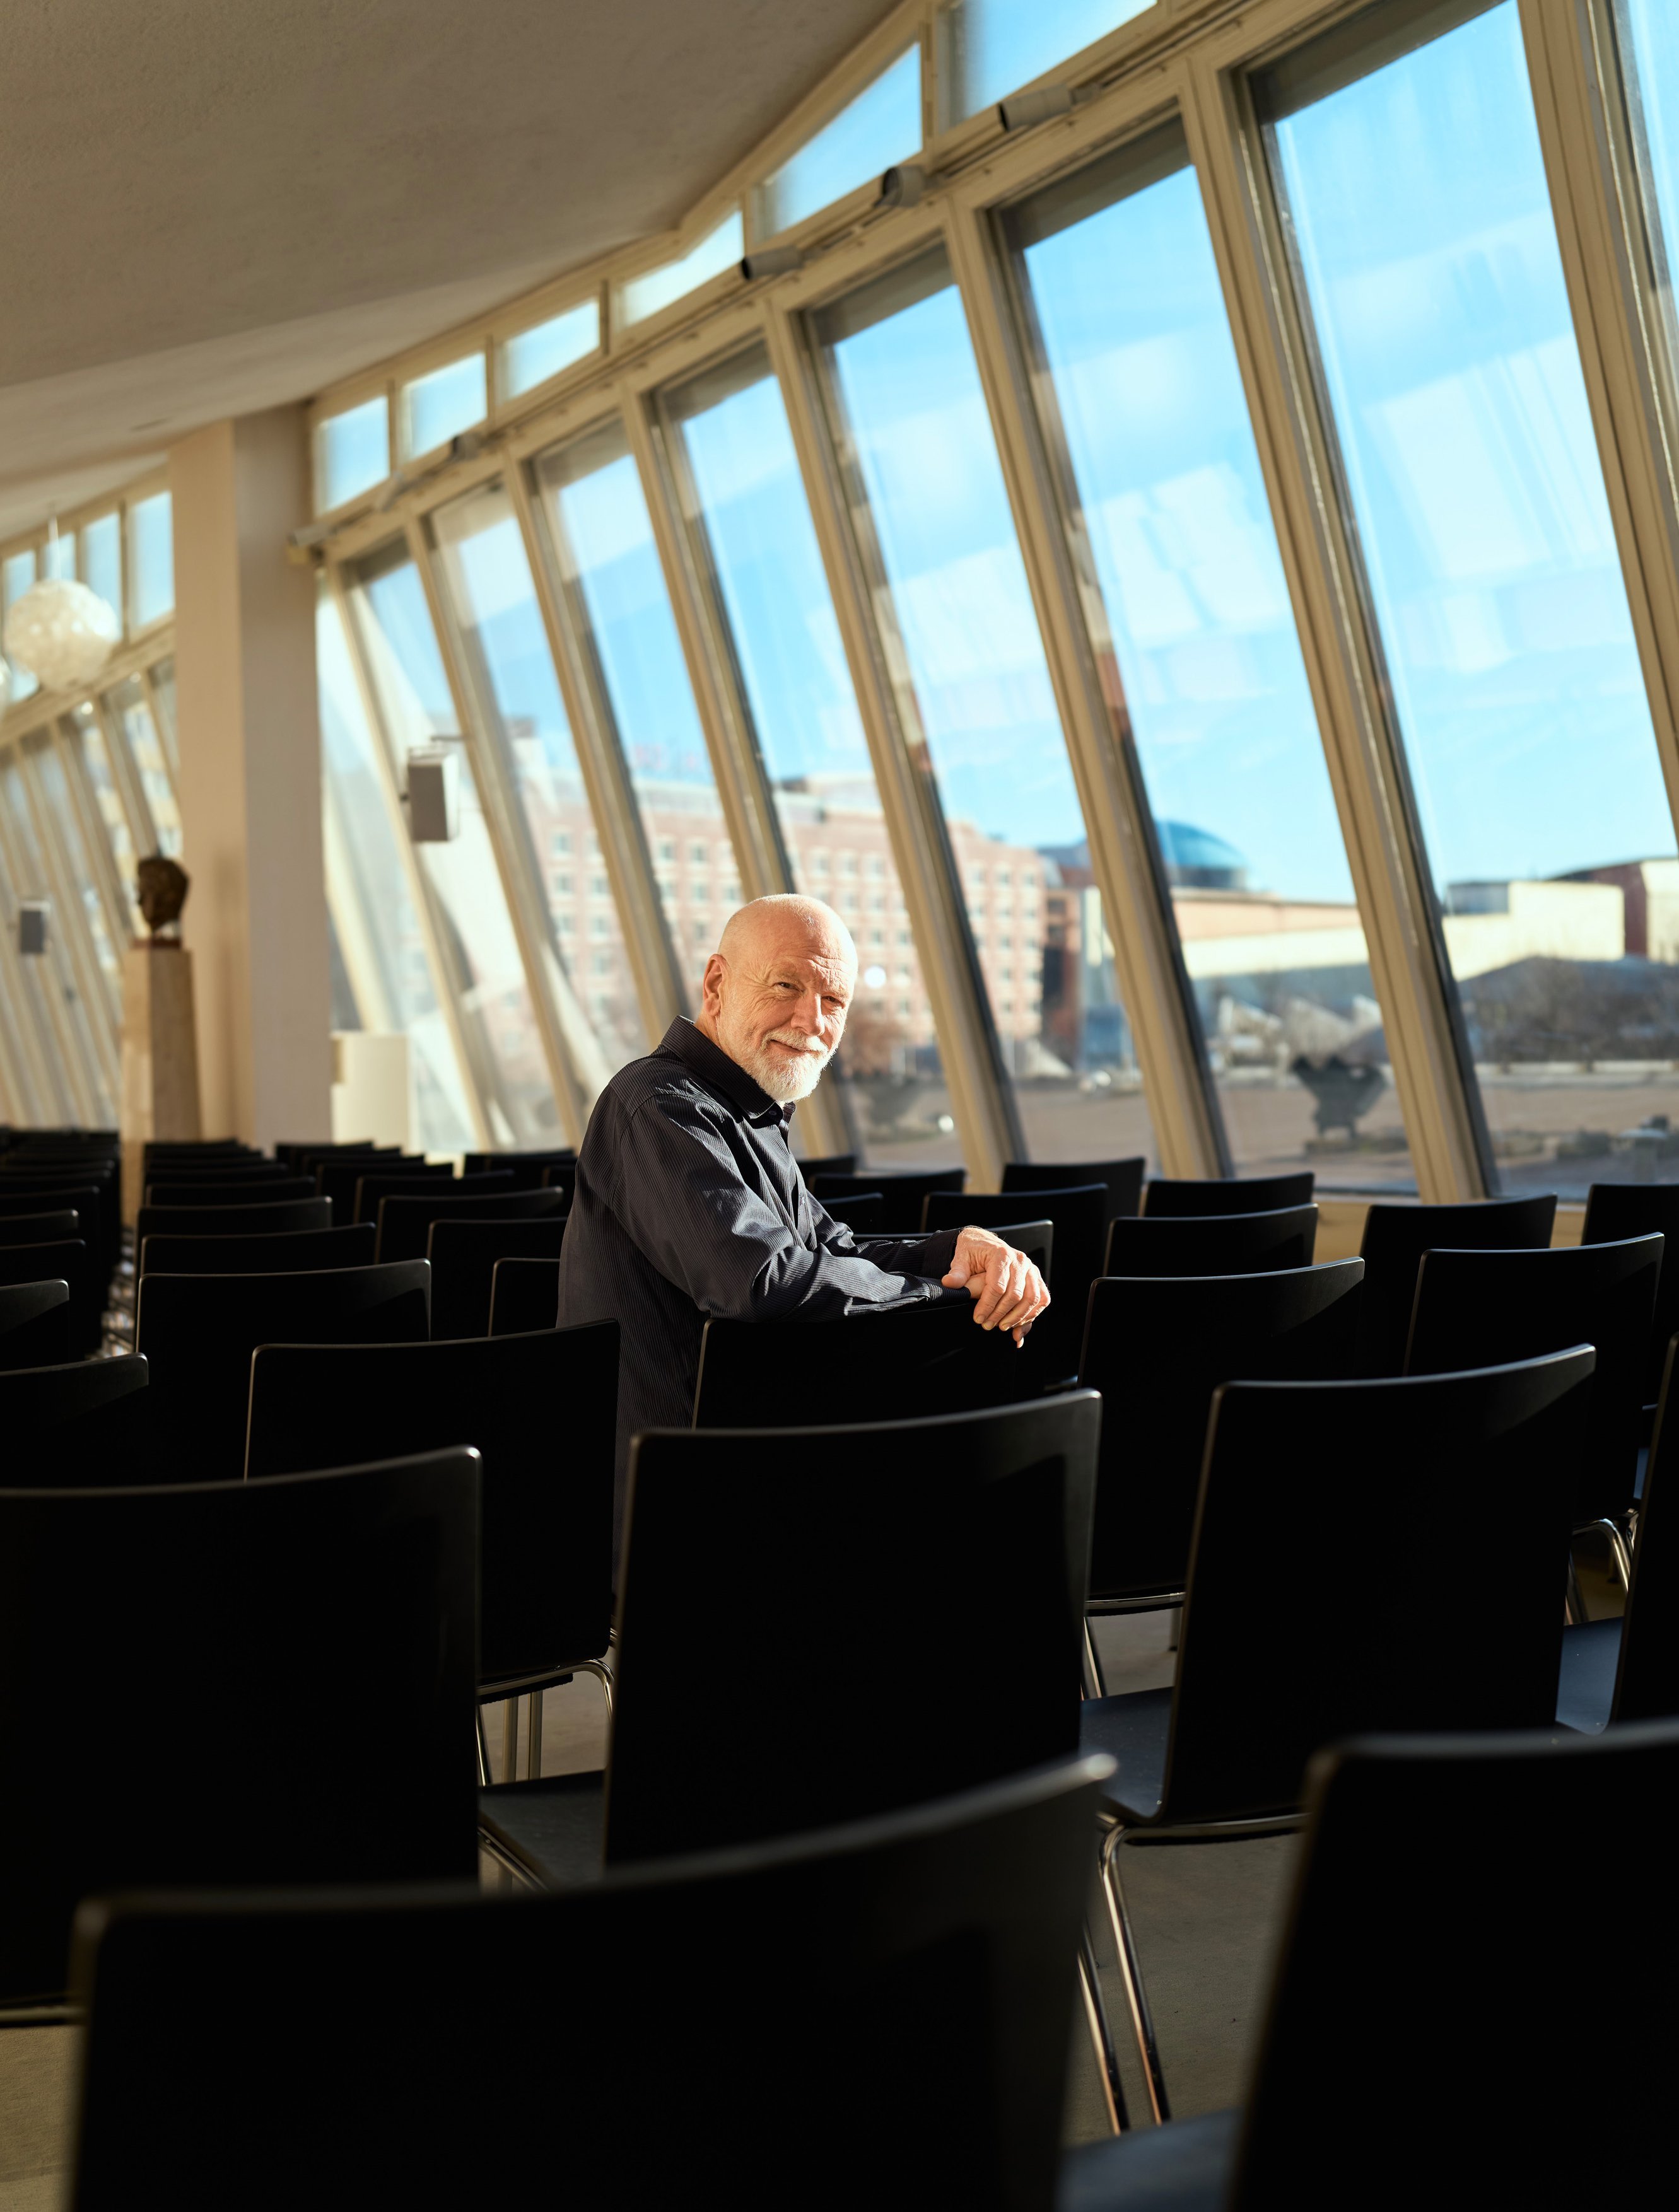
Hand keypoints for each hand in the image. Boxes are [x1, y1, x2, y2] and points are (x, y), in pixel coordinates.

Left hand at [942, 1226, 1049, 1345]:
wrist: (984, 1242)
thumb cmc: (973, 1250)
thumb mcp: (961, 1257)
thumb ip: (957, 1272)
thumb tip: (950, 1283)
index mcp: (1001, 1255)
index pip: (997, 1286)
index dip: (987, 1306)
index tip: (978, 1318)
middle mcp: (1020, 1261)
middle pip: (1015, 1295)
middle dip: (1000, 1314)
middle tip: (987, 1325)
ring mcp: (1030, 1269)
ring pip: (1032, 1298)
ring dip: (1018, 1318)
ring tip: (1002, 1327)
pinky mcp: (1035, 1277)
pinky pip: (1042, 1298)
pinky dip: (1033, 1315)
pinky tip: (1019, 1328)